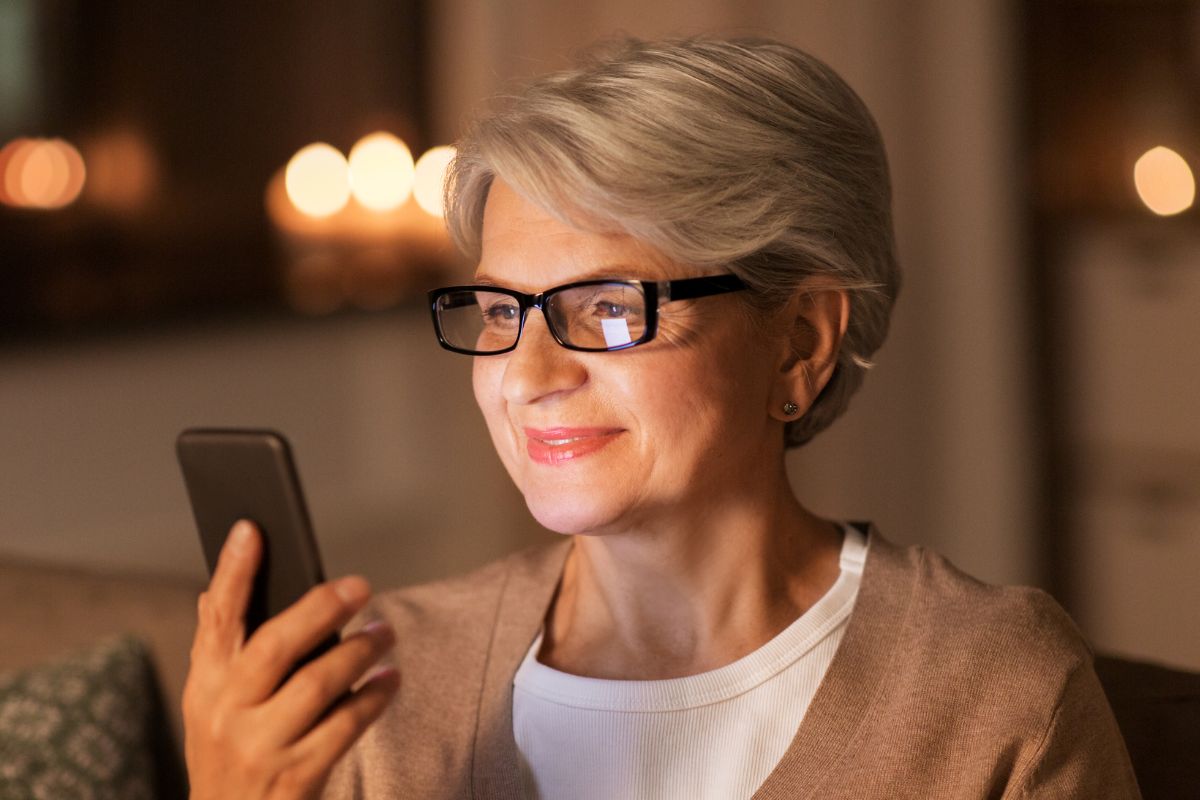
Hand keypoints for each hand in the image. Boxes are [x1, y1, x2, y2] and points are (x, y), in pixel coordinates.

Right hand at [183, 520, 398, 799]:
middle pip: (274, 646)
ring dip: (360, 651)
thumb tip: (216, 588)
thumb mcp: (208, 707)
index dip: (233, 572)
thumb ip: (217, 653)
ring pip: (317, 684)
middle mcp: (225, 714)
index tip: (252, 529)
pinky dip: (374, 697)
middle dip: (320, 608)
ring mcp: (259, 747)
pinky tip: (392, 679)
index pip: (216, 620)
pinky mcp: (295, 777)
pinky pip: (344, 726)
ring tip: (386, 630)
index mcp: (204, 687)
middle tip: (360, 585)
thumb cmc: (229, 756)